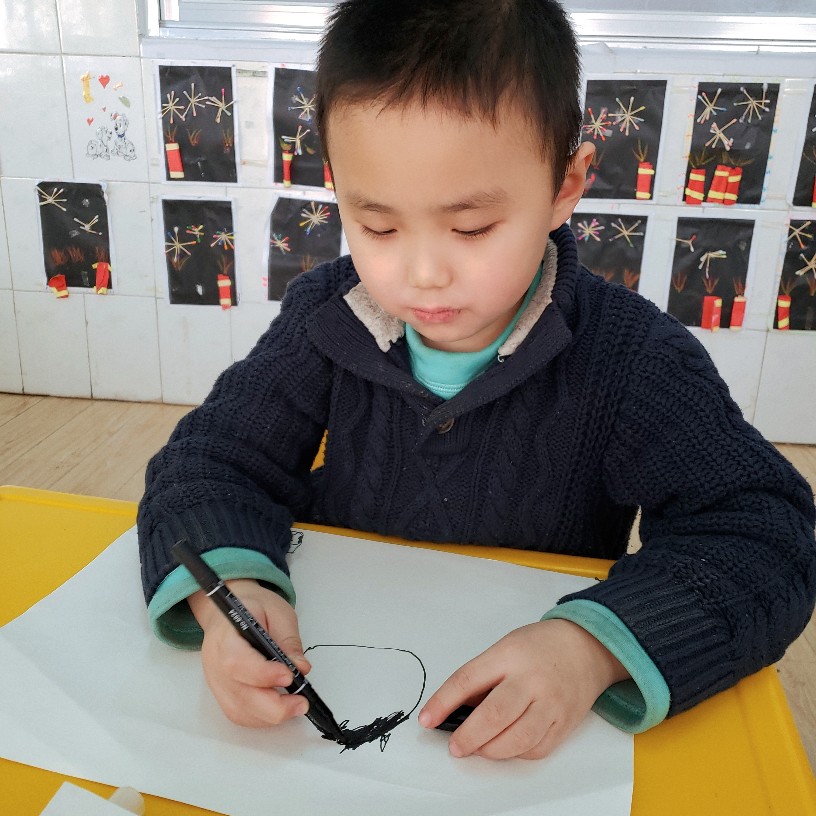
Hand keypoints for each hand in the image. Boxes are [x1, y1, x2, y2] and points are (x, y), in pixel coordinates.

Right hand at [188, 579, 312, 727]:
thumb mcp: (277, 612)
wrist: (229, 611)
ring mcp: (216, 681)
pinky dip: (261, 718)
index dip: (262, 674)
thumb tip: (301, 668)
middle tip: (301, 701)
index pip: (236, 662)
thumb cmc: (252, 608)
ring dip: (269, 716)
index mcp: (225, 635)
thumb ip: (288, 640)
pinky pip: (239, 715)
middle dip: (273, 705)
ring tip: (295, 705)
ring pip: (238, 711)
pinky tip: (279, 708)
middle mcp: (214, 663)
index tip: (289, 675)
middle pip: (237, 694)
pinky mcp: (222, 693)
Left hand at [418, 619, 628, 759]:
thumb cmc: (539, 647)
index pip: (468, 680)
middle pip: (494, 715)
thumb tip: (455, 710)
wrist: (585, 648)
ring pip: (516, 739)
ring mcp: (551, 703)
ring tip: (478, 747)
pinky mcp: (564, 723)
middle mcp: (531, 680)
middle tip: (455, 746)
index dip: (443, 702)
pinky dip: (516, 753)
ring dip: (491, 750)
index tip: (427, 719)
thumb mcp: (505, 647)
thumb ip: (483, 677)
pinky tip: (507, 746)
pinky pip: (536, 749)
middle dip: (468, 737)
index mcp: (509, 655)